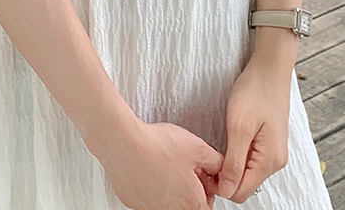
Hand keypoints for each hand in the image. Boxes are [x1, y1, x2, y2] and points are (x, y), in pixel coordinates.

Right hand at [98, 118, 224, 209]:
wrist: (123, 142)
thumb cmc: (158, 145)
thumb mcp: (198, 147)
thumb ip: (217, 161)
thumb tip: (221, 168)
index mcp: (191, 202)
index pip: (207, 205)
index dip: (206, 187)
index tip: (200, 173)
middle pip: (186, 204)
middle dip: (187, 186)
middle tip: (181, 165)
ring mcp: (149, 208)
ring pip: (165, 201)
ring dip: (168, 186)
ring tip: (162, 162)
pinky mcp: (132, 201)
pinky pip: (146, 196)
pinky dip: (148, 184)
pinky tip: (146, 165)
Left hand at [217, 57, 291, 201]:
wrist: (269, 71)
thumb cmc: (254, 92)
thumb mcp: (239, 126)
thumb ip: (234, 161)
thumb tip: (228, 191)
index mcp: (269, 161)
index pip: (242, 192)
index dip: (221, 186)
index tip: (204, 169)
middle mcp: (274, 162)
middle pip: (244, 185)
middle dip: (224, 178)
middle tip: (206, 156)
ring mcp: (272, 153)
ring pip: (246, 174)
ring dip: (229, 167)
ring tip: (215, 147)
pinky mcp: (267, 144)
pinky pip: (249, 161)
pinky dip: (236, 158)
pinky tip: (226, 143)